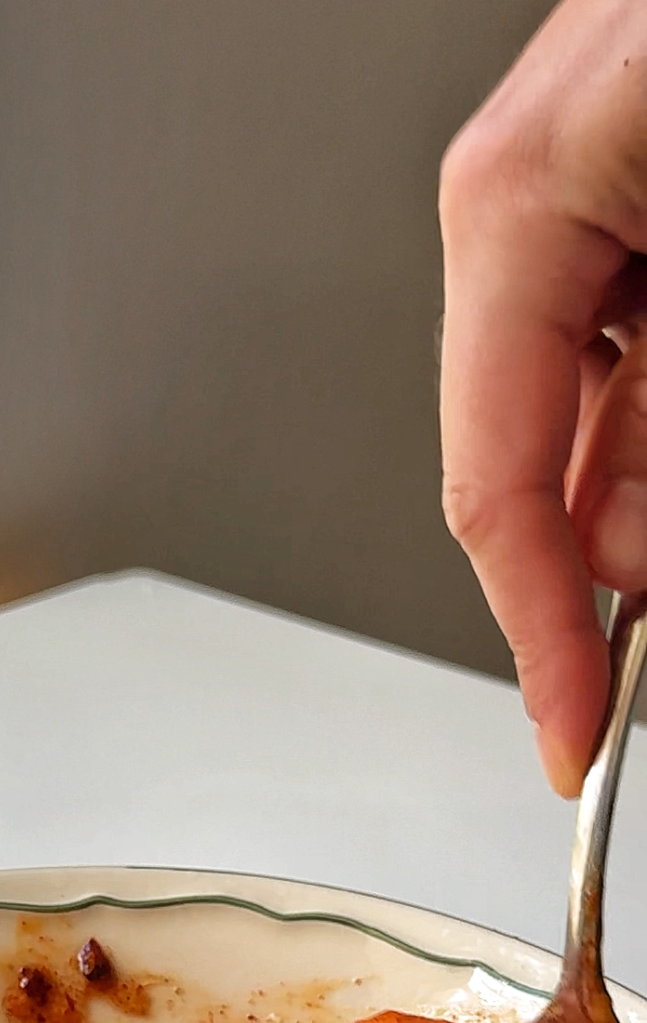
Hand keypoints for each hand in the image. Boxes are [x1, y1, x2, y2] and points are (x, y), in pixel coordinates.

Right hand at [438, 0, 646, 795]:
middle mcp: (525, 202)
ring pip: (604, 408)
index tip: (574, 736)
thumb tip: (626, 558)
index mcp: (513, 206)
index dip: (538, 635)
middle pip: (547, 459)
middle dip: (619, 558)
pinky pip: (634, 342)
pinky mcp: (629, 188)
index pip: (489, 484)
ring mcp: (579, 191)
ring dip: (646, 478)